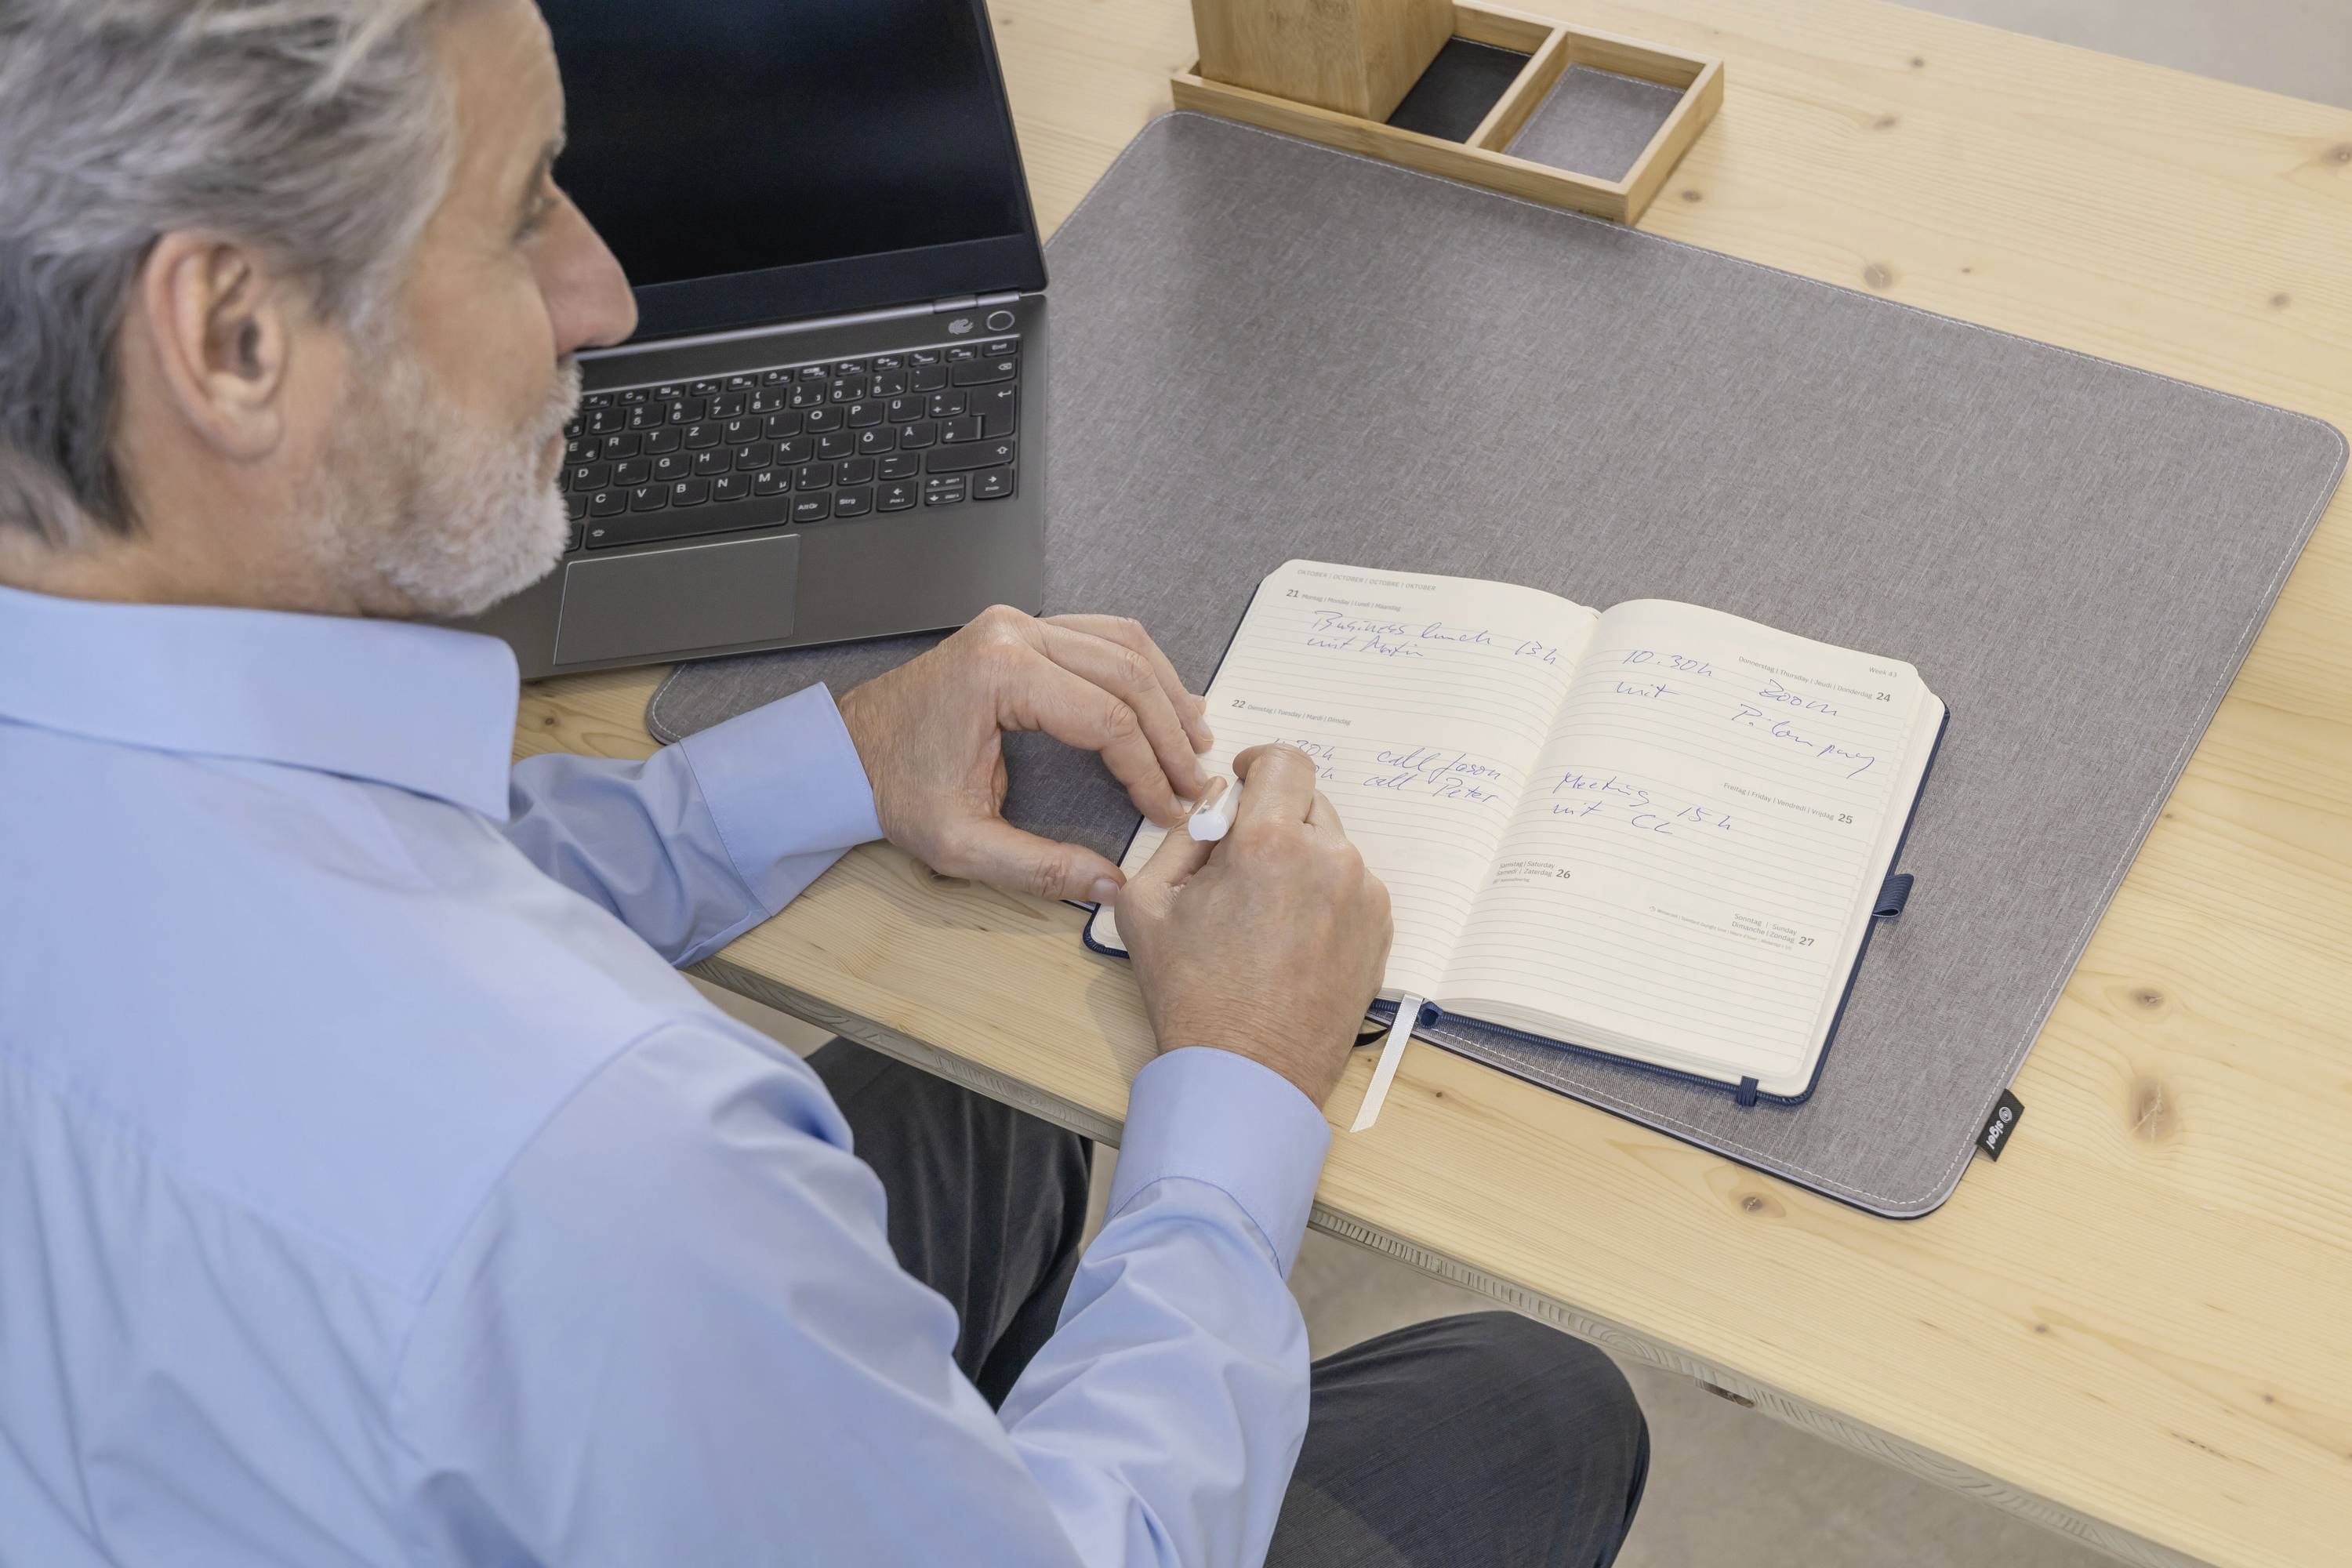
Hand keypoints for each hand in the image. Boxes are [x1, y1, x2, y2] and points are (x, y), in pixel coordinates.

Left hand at [837, 606, 1213, 900]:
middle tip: (1194, 781)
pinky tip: (1162, 703)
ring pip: (1121, 643)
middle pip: (1125, 673)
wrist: (847, 751)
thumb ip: (1038, 867)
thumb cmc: (896, 788)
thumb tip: (1110, 884)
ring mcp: (1018, 624)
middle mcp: (1013, 634)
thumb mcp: (961, 844)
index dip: (1148, 769)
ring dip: (1166, 691)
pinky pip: (1098, 636)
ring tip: (1194, 739)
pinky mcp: (1020, 630)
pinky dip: (1139, 670)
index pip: (1105, 718)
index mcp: (998, 675)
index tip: (1168, 809)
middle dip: (1170, 731)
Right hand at [1113, 745, 1392, 1106]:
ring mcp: (1363, 895)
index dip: (1260, 763)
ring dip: (1300, 858)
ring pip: (1331, 844)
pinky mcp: (1381, 928)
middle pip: (1308, 800)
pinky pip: (1351, 884)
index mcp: (1269, 843)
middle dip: (1274, 819)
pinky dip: (1324, 894)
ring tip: (1266, 912)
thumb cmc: (1192, 993)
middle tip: (1242, 865)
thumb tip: (1216, 805)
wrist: (1248, 1070)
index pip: (1284, 760)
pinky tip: (1293, 936)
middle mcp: (1329, 859)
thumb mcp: (1146, 903)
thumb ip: (1180, 835)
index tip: (1245, 782)